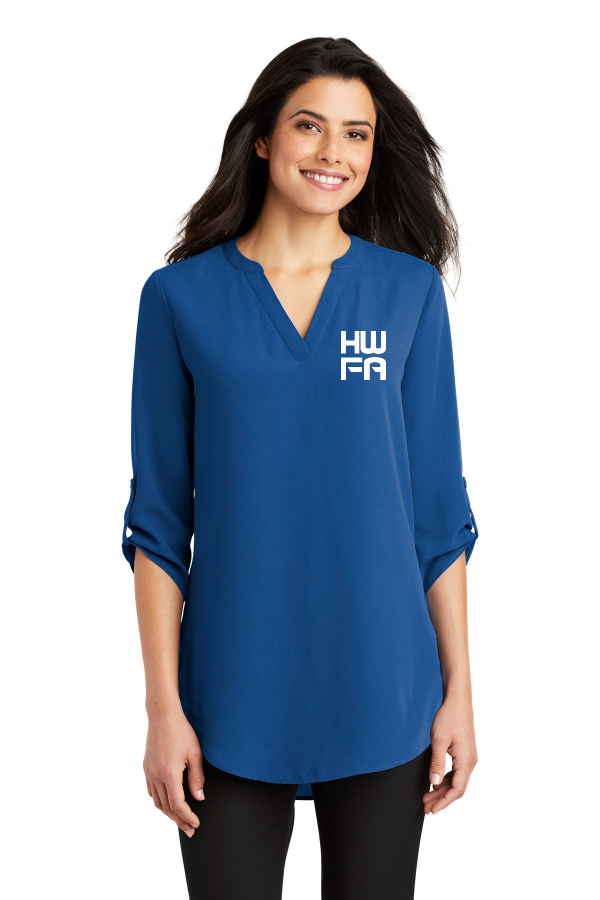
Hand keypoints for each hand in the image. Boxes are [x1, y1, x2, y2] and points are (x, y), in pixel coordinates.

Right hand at [143, 706, 205, 837]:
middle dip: (179, 820)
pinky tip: (167, 802)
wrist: (162, 716)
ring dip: (168, 813)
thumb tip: (199, 798)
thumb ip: (197, 778)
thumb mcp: (195, 754)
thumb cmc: (182, 732)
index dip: (187, 817)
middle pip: (166, 807)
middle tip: (190, 830)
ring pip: (157, 801)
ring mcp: (149, 772)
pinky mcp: (146, 767)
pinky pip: (151, 791)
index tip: (196, 824)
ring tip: (180, 819)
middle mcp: (156, 776)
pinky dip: (159, 800)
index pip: (178, 805)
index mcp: (169, 775)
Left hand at [423, 695, 477, 814]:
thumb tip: (433, 783)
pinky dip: (445, 780)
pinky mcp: (464, 752)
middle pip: (457, 788)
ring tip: (427, 797)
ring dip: (442, 790)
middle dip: (441, 799)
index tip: (432, 810)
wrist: (457, 700)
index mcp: (466, 761)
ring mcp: (468, 757)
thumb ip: (437, 763)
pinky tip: (435, 782)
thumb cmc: (449, 717)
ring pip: (456, 781)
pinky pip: (456, 772)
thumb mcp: (438, 740)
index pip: (457, 790)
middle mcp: (470, 761)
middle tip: (426, 807)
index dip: (444, 802)